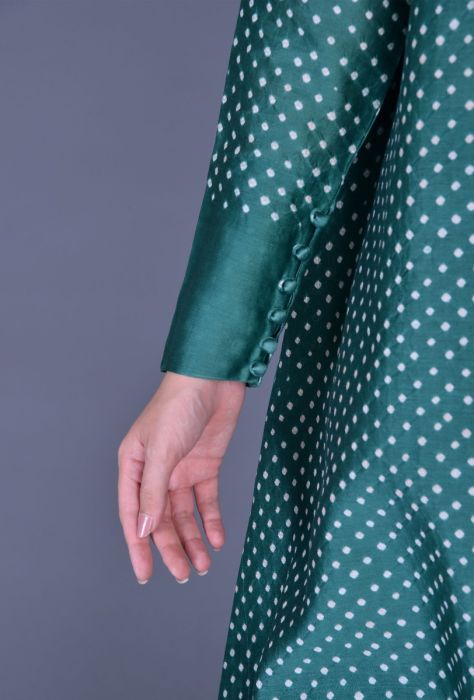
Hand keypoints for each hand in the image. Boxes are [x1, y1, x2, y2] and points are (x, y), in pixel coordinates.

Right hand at [117, 371, 245, 584]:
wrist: (213, 379)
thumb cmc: (178, 407)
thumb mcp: (162, 451)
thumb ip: (153, 491)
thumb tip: (143, 530)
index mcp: (134, 466)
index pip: (133, 515)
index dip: (138, 547)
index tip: (146, 575)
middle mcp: (155, 472)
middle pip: (161, 519)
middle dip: (171, 548)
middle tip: (184, 575)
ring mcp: (181, 470)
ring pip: (184, 514)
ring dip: (193, 539)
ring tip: (203, 565)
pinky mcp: (205, 466)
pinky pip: (206, 500)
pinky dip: (212, 520)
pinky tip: (218, 539)